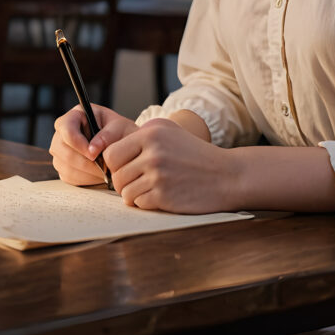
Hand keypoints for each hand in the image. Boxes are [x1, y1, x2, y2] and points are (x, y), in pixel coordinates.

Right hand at [50, 105, 136, 186]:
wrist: (123, 146)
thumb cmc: (120, 132)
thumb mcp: (119, 127)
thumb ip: (107, 135)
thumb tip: (92, 150)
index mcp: (75, 115)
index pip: (66, 129)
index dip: (78, 143)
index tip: (94, 155)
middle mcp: (63, 132)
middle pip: (62, 149)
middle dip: (84, 162)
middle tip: (104, 168)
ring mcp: (60, 150)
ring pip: (65, 165)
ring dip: (86, 173)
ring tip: (105, 172)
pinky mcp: (63, 166)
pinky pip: (69, 177)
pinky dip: (85, 179)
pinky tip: (99, 175)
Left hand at [101, 118, 235, 213]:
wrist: (226, 175)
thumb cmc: (195, 154)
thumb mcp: (169, 131)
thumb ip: (140, 136)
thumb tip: (108, 151)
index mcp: (151, 132)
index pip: (111, 152)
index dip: (115, 164)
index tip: (126, 168)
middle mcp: (152, 151)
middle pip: (116, 174)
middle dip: (123, 181)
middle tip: (139, 181)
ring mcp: (158, 174)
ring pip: (125, 191)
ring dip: (134, 194)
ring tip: (151, 188)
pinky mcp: (163, 195)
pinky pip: (139, 203)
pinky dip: (146, 203)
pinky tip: (161, 196)